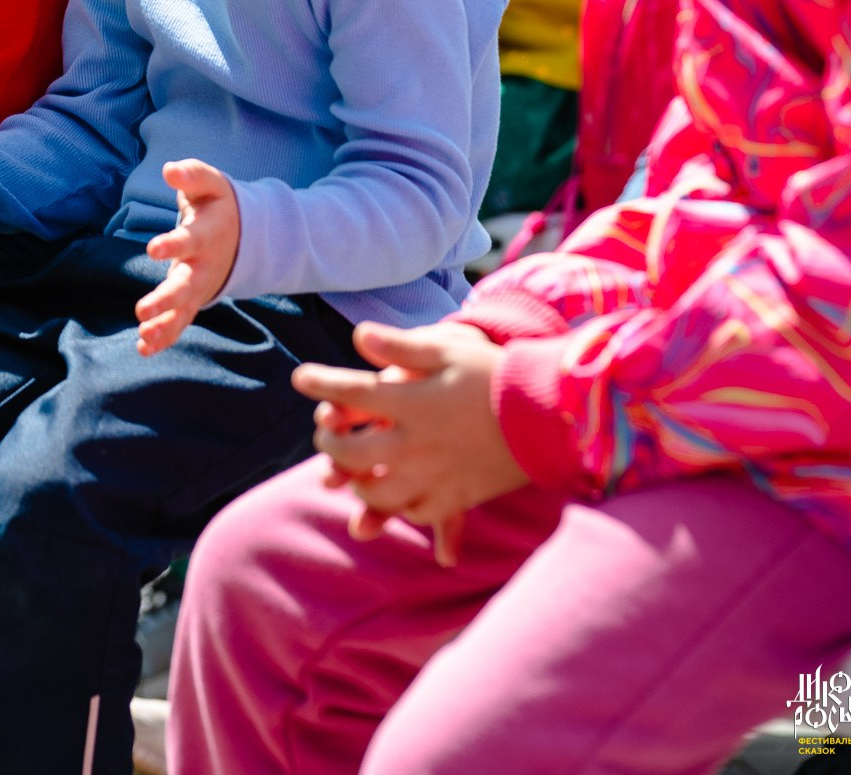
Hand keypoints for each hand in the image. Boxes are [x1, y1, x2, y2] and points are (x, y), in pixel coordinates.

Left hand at [136, 159, 241, 354]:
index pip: (191, 240)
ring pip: (185, 310)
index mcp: (209, 234)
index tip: (153, 249)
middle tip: (142, 310)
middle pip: (187, 285)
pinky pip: (181, 321)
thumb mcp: (211, 183)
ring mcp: (201, 286)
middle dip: (166, 299)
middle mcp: (206, 265)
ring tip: (144, 335)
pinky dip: (165, 336)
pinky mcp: (194, 300)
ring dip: (165, 325)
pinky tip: (143, 348)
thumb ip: (192, 175)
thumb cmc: (217, 204)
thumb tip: (170, 170)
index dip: (173, 245)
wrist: (246, 234)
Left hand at [292, 320, 528, 564]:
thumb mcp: (448, 349)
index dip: (319, 382)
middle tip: (325, 434)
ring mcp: (435, 476)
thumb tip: (357, 335)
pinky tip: (395, 501)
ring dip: (358, 483)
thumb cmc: (496, 375)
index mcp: (411, 403)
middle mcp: (416, 444)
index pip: (350, 392)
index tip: (300, 377)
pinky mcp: (457, 497)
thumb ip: (400, 344)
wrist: (550, 415)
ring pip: (377, 493)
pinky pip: (417, 515)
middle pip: (352, 453)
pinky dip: (400, 511)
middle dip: (330, 443)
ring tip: (353, 473)